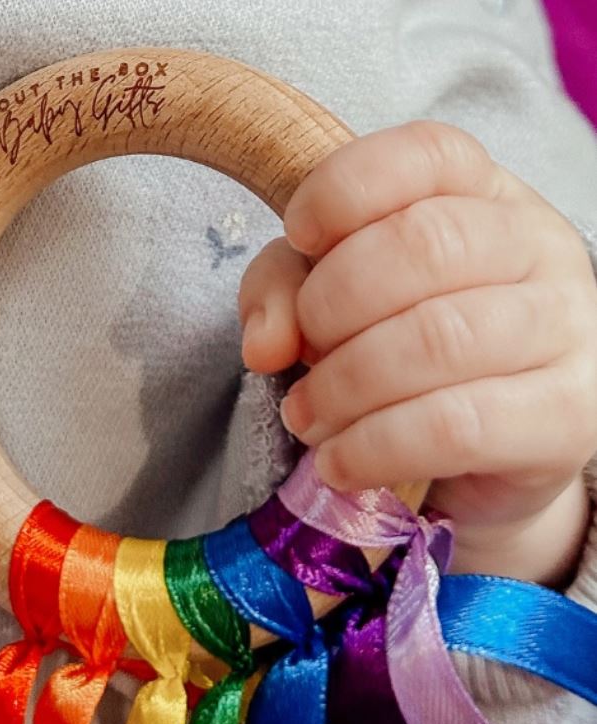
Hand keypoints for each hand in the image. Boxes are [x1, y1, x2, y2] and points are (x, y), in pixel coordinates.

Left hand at [238, 121, 596, 586]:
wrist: (481, 452)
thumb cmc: (397, 352)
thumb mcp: (326, 301)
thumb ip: (282, 292)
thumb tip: (265, 344)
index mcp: (484, 195)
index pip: (427, 154)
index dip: (345, 188)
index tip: (298, 234)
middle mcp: (539, 248)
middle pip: (424, 245)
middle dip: (331, 306)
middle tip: (303, 357)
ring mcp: (567, 329)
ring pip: (438, 340)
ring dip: (345, 387)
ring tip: (309, 416)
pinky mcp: (567, 417)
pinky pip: (456, 425)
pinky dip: (374, 447)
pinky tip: (339, 462)